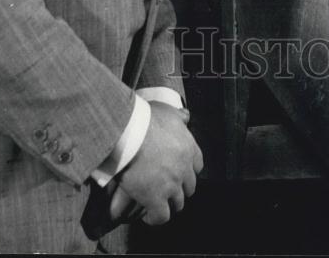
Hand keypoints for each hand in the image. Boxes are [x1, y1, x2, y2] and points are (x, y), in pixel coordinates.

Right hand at [109, 102, 202, 226]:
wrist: (130, 132)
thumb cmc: (145, 118)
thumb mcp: (167, 111)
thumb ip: (178, 116)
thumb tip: (186, 116)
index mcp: (188, 148)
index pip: (197, 165)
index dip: (188, 170)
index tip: (179, 171)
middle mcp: (184, 168)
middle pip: (189, 187)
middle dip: (179, 188)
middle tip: (166, 188)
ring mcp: (172, 185)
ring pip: (177, 203)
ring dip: (168, 203)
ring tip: (156, 202)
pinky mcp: (156, 199)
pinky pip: (161, 216)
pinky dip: (155, 218)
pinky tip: (147, 215)